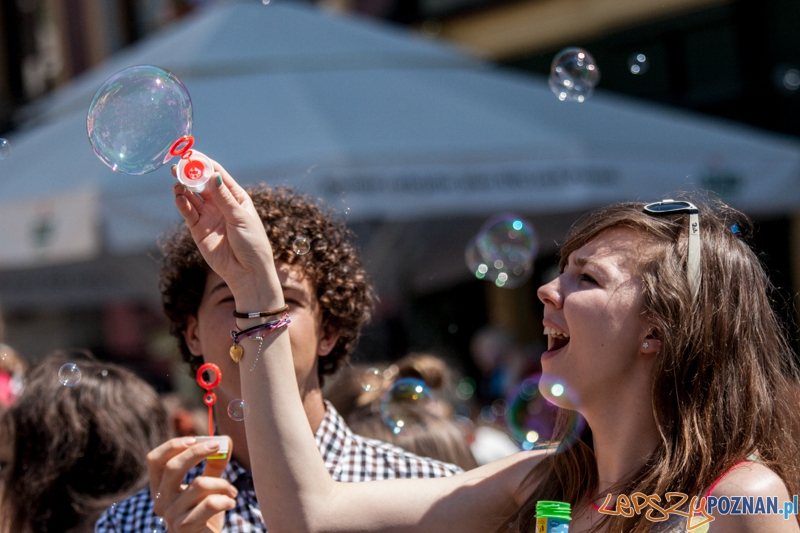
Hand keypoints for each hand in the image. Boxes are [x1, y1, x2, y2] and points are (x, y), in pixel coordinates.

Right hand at [147, 436, 236, 532]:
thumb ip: (214, 464)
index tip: (195, 438)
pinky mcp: (185, 527)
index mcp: (161, 489)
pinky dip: (226, 500)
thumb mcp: (209, 486)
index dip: (173, 446)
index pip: (155, 460)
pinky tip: (231, 504)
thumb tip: (225, 439)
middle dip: (198, 452)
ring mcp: (171, 516)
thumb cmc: (206, 514)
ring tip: (232, 492)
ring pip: (199, 484)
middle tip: (218, 446)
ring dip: (223, 484)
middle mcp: (161, 501)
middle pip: (173, 467)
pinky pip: (210, 503)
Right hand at [172, 162, 281, 302]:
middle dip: (190, 174)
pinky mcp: (199, 230)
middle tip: (178, 166)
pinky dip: (182, 204)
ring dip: (183, 188)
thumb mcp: (240, 218)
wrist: (247, 273)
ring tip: (177, 183)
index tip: (191, 155)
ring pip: (192, 196)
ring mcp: (209, 216)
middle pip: (201, 184)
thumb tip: (213, 175)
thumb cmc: (252, 244)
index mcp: (236, 197)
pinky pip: (188, 212)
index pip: (217, 175)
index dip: (204, 164)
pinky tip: (179, 197)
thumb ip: (224, 198)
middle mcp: (221, 204)